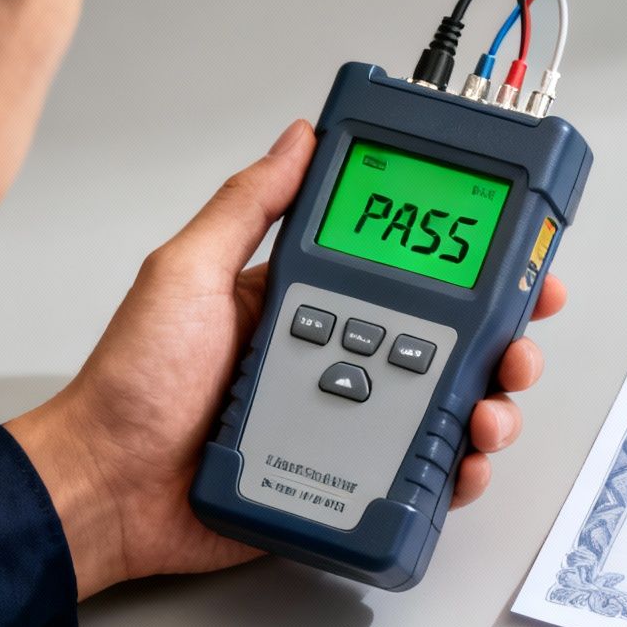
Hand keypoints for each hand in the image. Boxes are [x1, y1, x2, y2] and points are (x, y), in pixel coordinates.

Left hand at [7, 120, 567, 599]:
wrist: (108, 488)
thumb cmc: (133, 384)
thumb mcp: (185, 271)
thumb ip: (247, 207)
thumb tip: (298, 138)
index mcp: (309, 303)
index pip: (408, 276)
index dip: (470, 268)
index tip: (517, 261)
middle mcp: (338, 359)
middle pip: (449, 345)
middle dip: (503, 343)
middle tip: (519, 346)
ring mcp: (347, 423)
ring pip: (446, 411)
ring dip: (489, 408)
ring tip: (489, 412)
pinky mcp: (344, 483)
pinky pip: (417, 478)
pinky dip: (454, 474)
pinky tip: (462, 465)